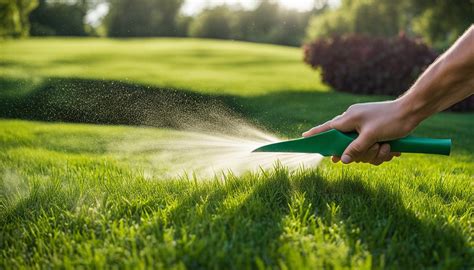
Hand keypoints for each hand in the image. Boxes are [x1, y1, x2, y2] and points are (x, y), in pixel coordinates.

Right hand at [302, 100, 416, 164]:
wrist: (412, 111)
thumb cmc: (392, 120)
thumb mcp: (372, 137)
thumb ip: (355, 148)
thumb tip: (342, 160)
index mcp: (349, 118)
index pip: (327, 128)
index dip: (315, 134)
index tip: (303, 139)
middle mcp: (353, 121)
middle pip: (345, 144)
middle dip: (361, 153)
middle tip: (375, 150)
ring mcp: (362, 125)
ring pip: (359, 148)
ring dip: (373, 153)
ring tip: (387, 147)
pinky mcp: (372, 130)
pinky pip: (369, 146)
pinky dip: (379, 151)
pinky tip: (391, 148)